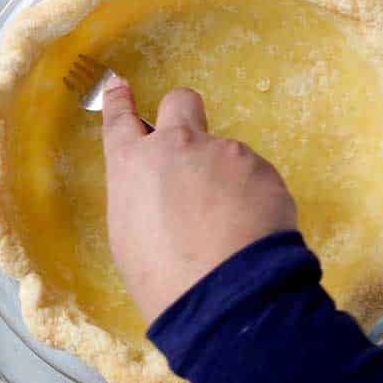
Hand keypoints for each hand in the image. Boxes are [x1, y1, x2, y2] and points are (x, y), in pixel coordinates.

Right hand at [101, 80, 296, 324]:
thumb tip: (156, 192)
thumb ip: (139, 197)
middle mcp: (177, 147)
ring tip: (226, 230)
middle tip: (189, 150)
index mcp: (133, 166)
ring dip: (224, 181)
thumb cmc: (162, 278)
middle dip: (182, 115)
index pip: (120, 120)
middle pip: (180, 102)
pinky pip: (254, 180)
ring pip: (224, 156)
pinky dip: (252, 201)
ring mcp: (224, 153)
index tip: (121, 87)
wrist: (220, 296)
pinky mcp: (262, 170)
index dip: (119, 102)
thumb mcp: (128, 238)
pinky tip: (249, 234)